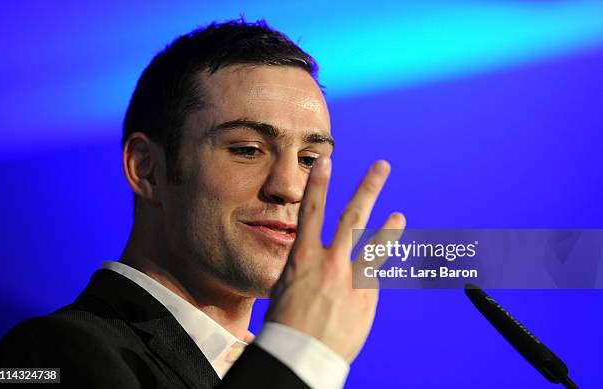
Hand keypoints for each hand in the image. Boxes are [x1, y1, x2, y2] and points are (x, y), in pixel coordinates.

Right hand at [265, 158, 404, 362]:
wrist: (301, 356)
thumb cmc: (285, 325)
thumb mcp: (285, 289)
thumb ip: (306, 271)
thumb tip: (321, 266)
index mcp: (303, 257)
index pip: (311, 210)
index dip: (318, 183)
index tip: (326, 160)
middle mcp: (331, 262)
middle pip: (353, 217)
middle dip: (368, 188)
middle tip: (382, 166)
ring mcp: (353, 280)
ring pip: (376, 246)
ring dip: (389, 228)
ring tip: (400, 215)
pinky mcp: (368, 299)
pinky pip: (371, 283)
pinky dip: (367, 282)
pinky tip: (360, 291)